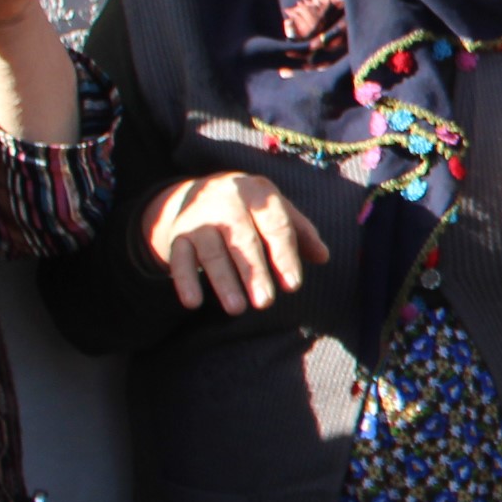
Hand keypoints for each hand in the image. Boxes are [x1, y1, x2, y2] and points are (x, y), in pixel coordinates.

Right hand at [142, 172, 330, 314]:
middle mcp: (226, 202)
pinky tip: (193, 303)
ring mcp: (199, 218)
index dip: (284, 255)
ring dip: (223, 281)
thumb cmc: (249, 209)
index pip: (275, 225)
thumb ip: (301, 232)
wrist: (196, 192)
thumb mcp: (275, 211)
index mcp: (257, 193)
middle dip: (254, 272)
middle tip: (266, 302)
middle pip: (242, 240)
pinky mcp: (177, 235)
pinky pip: (179, 259)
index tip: (293, 285)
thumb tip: (323, 256)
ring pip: (211, 252)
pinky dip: (184, 280)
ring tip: (237, 309)